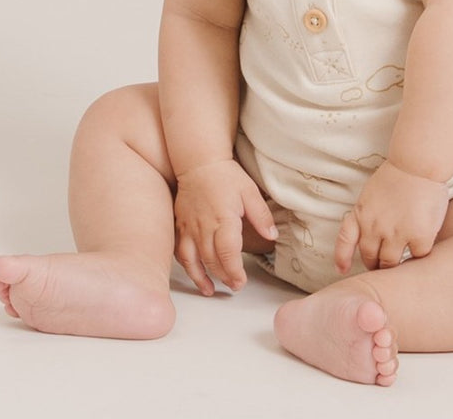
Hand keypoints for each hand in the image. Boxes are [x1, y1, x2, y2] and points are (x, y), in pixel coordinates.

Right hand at [173, 159, 276, 295]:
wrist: (199, 163)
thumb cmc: (226, 176)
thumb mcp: (250, 191)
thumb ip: (261, 216)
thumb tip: (272, 236)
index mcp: (224, 218)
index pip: (227, 252)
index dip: (234, 271)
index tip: (241, 282)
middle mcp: (204, 226)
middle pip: (211, 260)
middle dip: (224, 277)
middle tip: (235, 286)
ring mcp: (189, 227)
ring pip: (193, 260)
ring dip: (202, 277)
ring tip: (212, 290)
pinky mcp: (181, 226)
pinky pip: (180, 251)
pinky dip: (187, 266)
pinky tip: (195, 274)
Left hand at [335, 160, 448, 273]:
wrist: (417, 163)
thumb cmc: (397, 175)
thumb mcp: (371, 194)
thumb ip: (368, 215)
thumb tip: (370, 235)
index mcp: (361, 214)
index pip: (345, 240)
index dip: (342, 257)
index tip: (342, 270)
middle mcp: (374, 227)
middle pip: (370, 257)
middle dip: (375, 263)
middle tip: (382, 265)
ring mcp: (396, 234)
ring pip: (391, 262)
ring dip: (394, 264)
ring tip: (401, 263)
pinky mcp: (419, 237)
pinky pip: (417, 256)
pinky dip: (419, 254)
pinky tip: (421, 247)